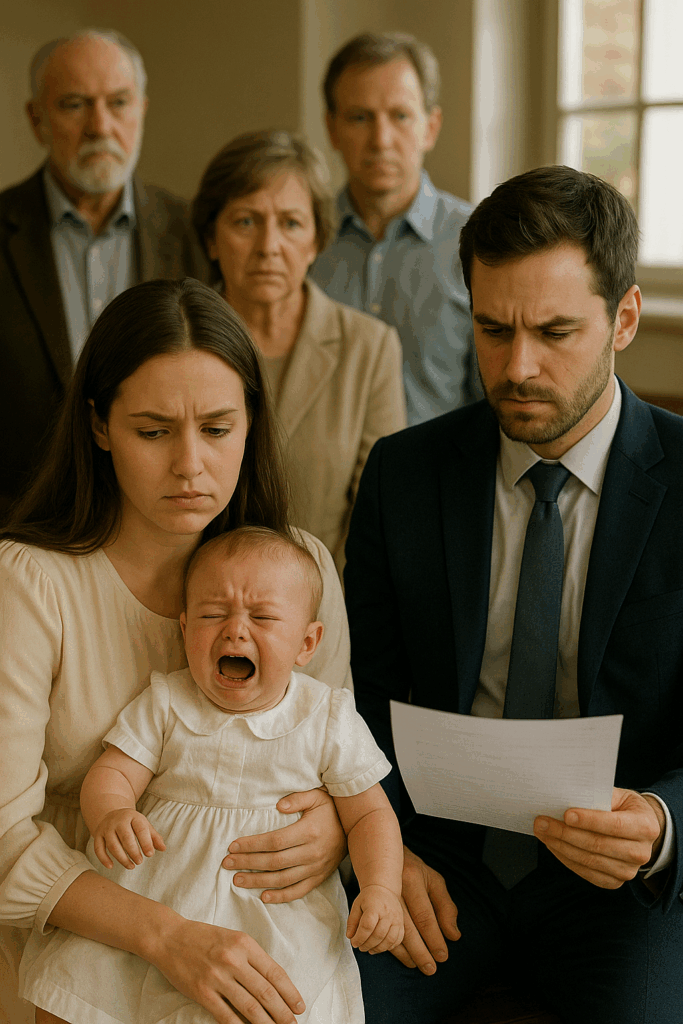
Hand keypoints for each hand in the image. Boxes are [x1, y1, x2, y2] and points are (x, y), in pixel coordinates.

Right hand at [93, 809, 164, 869]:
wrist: (113, 813)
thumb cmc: (132, 823)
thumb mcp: (144, 825)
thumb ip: (154, 837)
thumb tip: (163, 849)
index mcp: (133, 816)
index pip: (140, 829)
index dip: (146, 843)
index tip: (150, 854)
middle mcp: (118, 821)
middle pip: (126, 838)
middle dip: (133, 851)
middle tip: (140, 862)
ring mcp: (106, 828)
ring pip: (113, 845)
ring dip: (122, 858)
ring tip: (131, 866)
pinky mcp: (97, 835)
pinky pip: (98, 848)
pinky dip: (103, 859)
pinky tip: (111, 866)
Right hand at [152, 917, 304, 1023]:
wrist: (170, 937)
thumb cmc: (205, 937)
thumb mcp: (234, 938)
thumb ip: (252, 958)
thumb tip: (273, 985)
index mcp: (245, 944)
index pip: (274, 972)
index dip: (290, 992)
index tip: (300, 1006)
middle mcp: (233, 959)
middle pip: (265, 992)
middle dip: (283, 1012)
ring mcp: (217, 977)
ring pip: (249, 1007)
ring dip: (266, 1023)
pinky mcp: (202, 992)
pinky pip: (225, 1015)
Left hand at [222, 788, 346, 902]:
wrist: (358, 827)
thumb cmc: (332, 808)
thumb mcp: (317, 796)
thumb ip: (297, 798)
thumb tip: (278, 805)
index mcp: (308, 832)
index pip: (274, 842)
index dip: (252, 845)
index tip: (233, 846)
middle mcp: (312, 853)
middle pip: (274, 862)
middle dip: (248, 863)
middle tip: (227, 864)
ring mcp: (316, 868)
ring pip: (282, 879)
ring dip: (258, 881)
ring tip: (237, 880)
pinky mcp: (319, 878)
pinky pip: (298, 891)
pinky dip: (281, 896)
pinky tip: (264, 896)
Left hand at [347, 884, 403, 952]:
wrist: (384, 888)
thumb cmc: (368, 898)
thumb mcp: (356, 905)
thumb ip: (352, 921)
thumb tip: (350, 937)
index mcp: (374, 907)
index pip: (367, 926)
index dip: (360, 937)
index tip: (354, 943)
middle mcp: (387, 913)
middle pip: (378, 935)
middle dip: (367, 944)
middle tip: (360, 948)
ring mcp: (397, 919)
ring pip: (389, 940)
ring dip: (378, 949)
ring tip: (369, 949)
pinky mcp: (401, 924)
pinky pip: (397, 939)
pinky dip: (388, 947)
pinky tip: (380, 946)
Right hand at [389, 846, 459, 974]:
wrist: (383, 857)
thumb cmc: (414, 871)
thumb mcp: (434, 881)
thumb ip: (446, 907)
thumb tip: (453, 935)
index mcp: (412, 880)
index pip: (424, 915)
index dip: (434, 938)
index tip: (442, 956)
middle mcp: (394, 889)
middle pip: (407, 927)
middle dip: (420, 951)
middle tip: (431, 969)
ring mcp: (380, 898)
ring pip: (391, 931)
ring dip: (405, 953)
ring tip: (416, 965)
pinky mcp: (370, 906)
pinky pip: (380, 931)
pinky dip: (390, 947)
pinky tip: (400, 956)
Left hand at [534, 787, 664, 888]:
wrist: (639, 830)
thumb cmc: (625, 808)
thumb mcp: (619, 795)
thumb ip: (597, 796)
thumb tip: (567, 797)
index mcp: (645, 826)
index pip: (614, 825)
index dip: (589, 821)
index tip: (566, 814)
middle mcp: (640, 852)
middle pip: (597, 845)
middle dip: (565, 833)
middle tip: (542, 822)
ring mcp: (628, 871)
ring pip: (589, 860)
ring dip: (560, 846)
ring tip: (542, 832)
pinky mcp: (614, 882)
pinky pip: (586, 872)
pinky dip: (566, 859)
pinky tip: (552, 845)